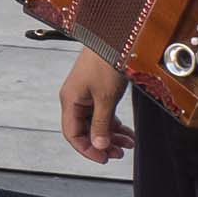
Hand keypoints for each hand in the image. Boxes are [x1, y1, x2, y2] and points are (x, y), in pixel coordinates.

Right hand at [60, 49, 129, 165]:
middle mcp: (75, 99)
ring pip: (96, 124)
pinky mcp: (97, 91)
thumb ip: (101, 124)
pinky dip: (114, 124)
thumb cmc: (105, 62)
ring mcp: (86, 95)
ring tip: (128, 143)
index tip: (104, 158)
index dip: (87, 149)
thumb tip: (100, 145)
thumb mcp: (105, 98)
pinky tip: (126, 131)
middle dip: (102, 143)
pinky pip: (103, 114)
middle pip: (85, 130)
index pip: (72, 134)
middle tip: (119, 153)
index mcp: (70, 100)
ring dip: (112, 135)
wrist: (113, 39)